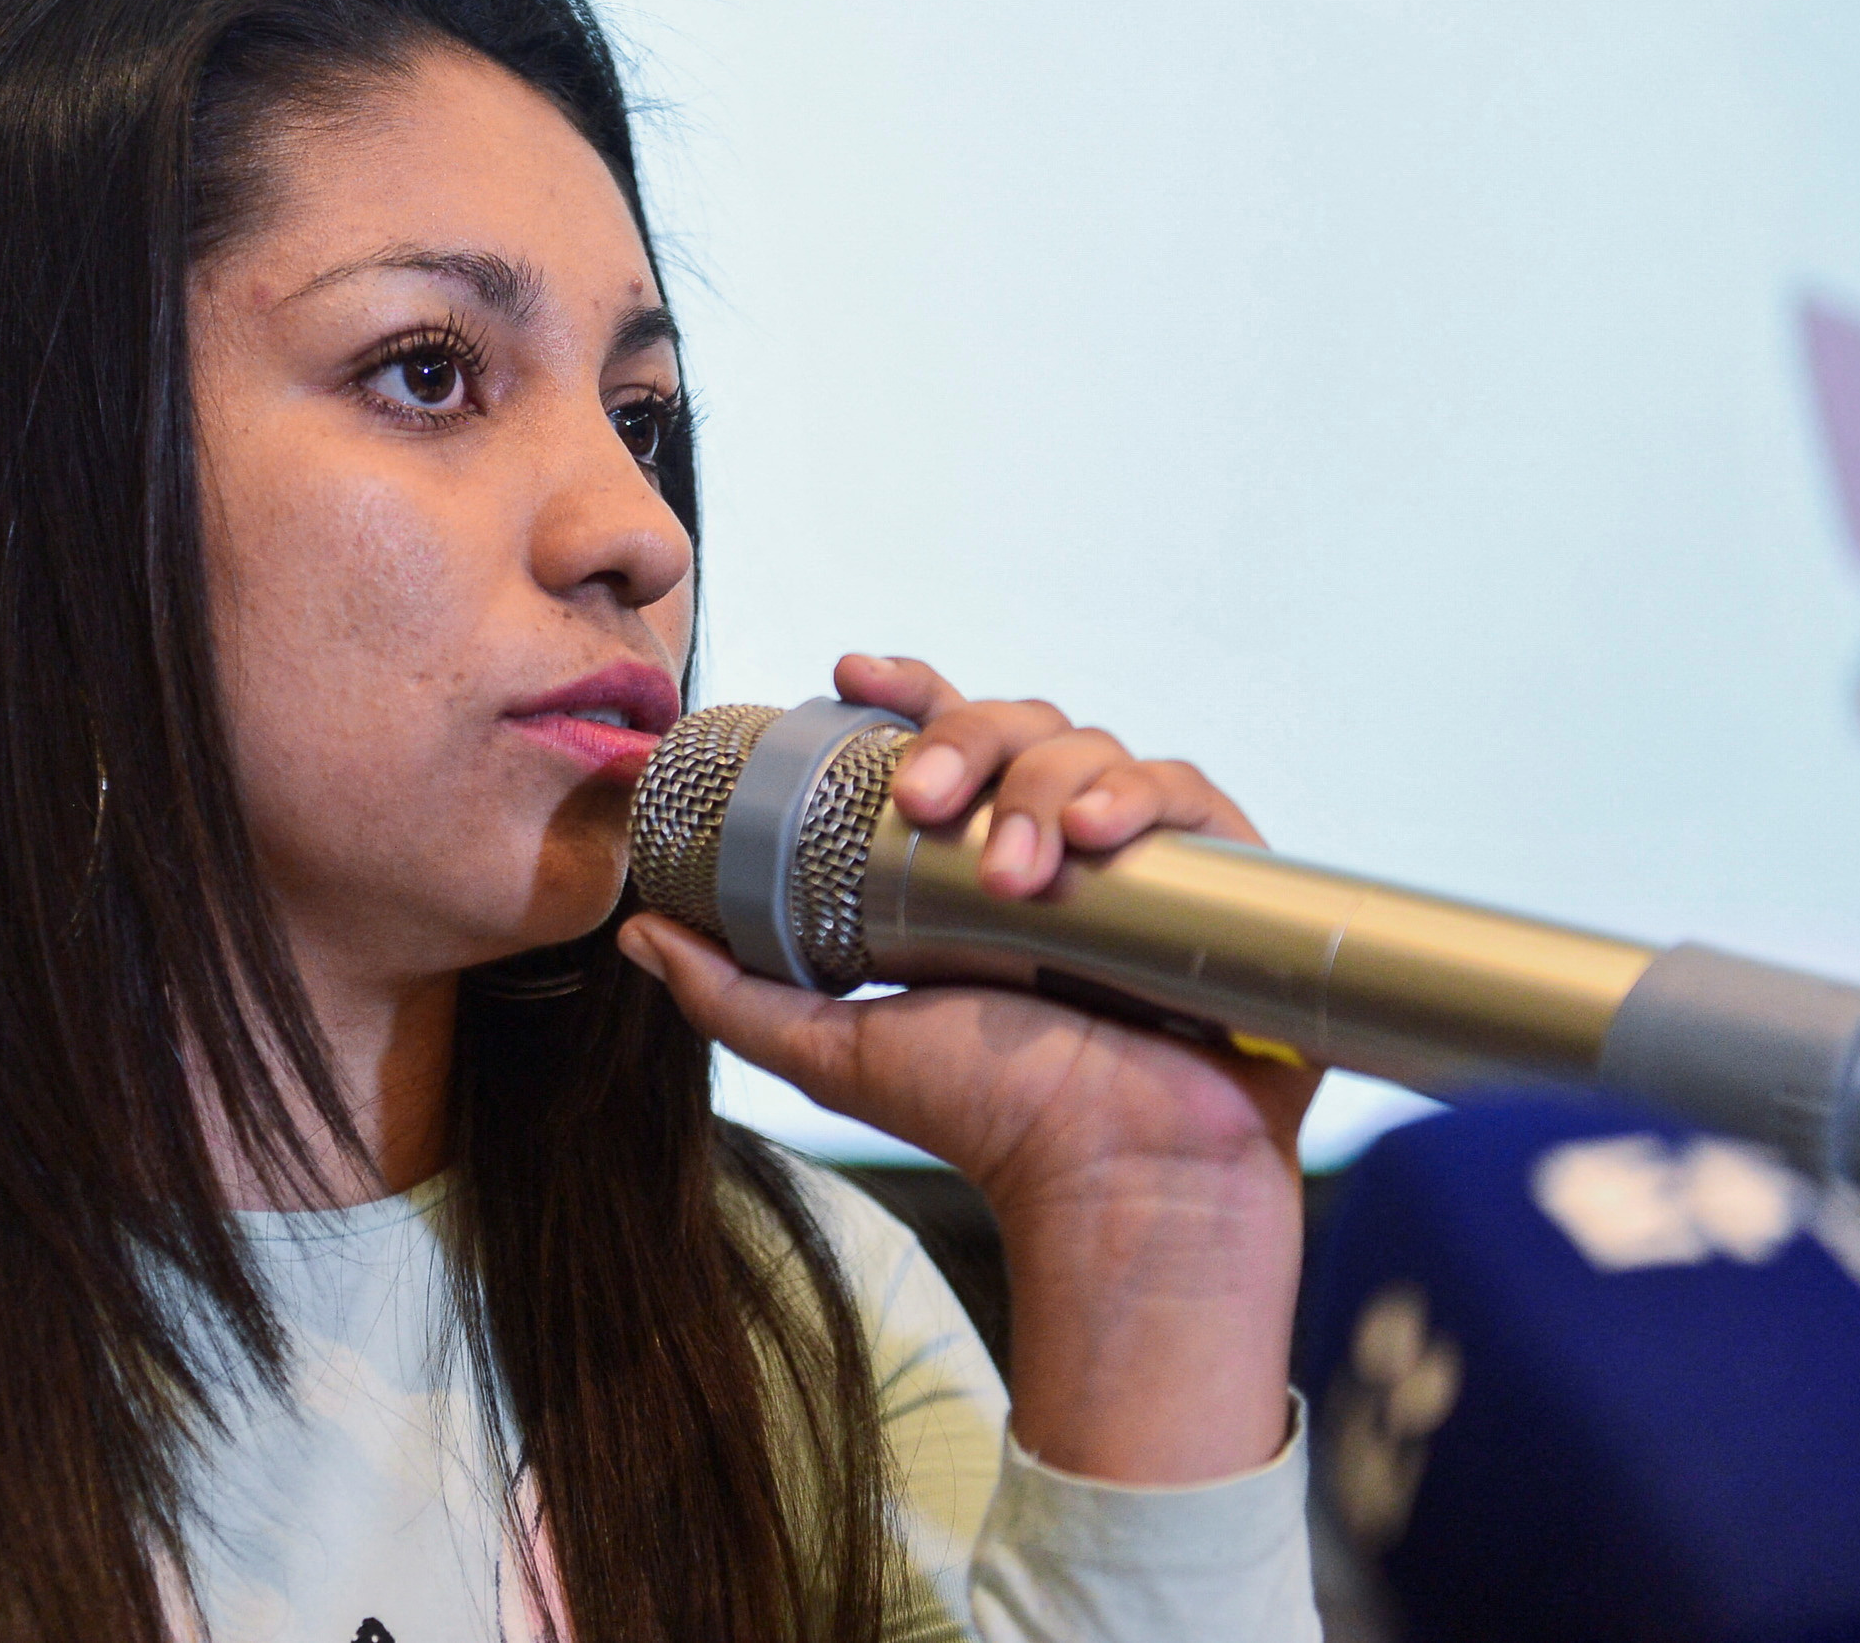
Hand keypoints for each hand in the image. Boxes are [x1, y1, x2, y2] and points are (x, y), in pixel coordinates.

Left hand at [618, 654, 1320, 1482]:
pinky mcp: (1226, 879)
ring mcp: (1142, 858)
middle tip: (923, 801)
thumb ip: (731, 995)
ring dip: (1040, 786)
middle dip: (963, 741)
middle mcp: (1058, 842)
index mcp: (973, 863)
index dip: (905, 691)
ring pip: (1091, 748)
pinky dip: (1137, 793)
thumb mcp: (834, 1050)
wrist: (1112, 1184)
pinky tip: (1096, 835)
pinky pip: (1187, 792)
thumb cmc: (989, 1121)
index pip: (943, 737)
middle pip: (1016, 723)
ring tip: (1013, 874)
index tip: (846, 675)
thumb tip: (633, 931)